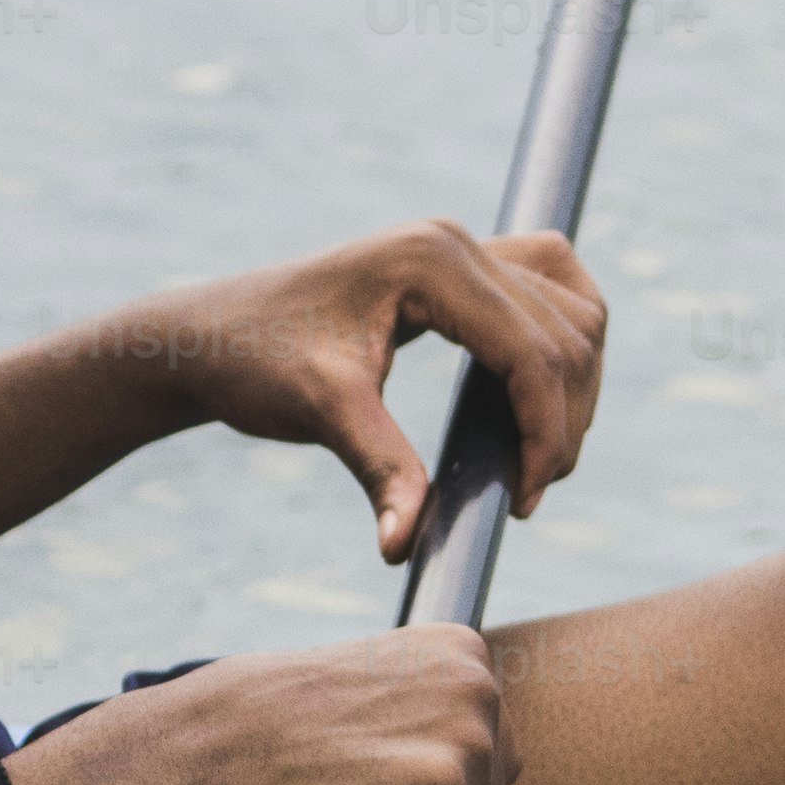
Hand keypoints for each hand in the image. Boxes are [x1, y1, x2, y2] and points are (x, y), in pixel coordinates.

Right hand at [99, 630, 520, 784]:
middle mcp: (476, 687)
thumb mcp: (372, 688)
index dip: (434, 784)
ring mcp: (460, 742)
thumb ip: (436, 706)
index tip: (371, 770)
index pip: (495, 755)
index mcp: (464, 652)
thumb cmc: (273, 734)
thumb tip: (498, 753)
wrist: (201, 757)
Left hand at [167, 224, 613, 560]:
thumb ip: (379, 471)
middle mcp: (455, 242)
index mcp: (430, 262)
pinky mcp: (462, 267)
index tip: (524, 501)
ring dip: (577, 388)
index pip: (533, 350)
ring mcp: (463, 247)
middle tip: (528, 492)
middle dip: (565, 421)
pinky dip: (565, 351)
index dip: (546, 432)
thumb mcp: (322, 414)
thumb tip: (405, 542)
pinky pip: (554, 295)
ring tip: (535, 458)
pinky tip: (537, 406)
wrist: (208, 335)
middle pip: (569, 333)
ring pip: (576, 312)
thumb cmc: (255, 362)